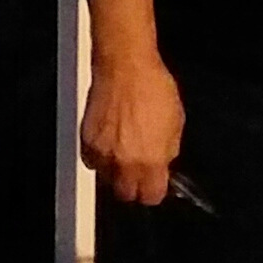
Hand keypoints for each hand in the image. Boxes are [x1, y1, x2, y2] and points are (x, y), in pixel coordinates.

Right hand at [79, 52, 182, 206]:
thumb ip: (168, 151)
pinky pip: (92, 161)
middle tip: (139, 171)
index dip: (154, 190)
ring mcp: (103, 153)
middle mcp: (124, 162)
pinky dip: (99, 156)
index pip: (151, 197)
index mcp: (151, 161)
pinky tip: (109, 142)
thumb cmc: (152, 87)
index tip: (155, 183)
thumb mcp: (176, 122)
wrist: (124, 65)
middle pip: (125, 194)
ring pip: (106, 179)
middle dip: (133, 185)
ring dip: (114, 172)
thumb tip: (164, 163)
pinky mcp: (86, 141)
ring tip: (123, 152)